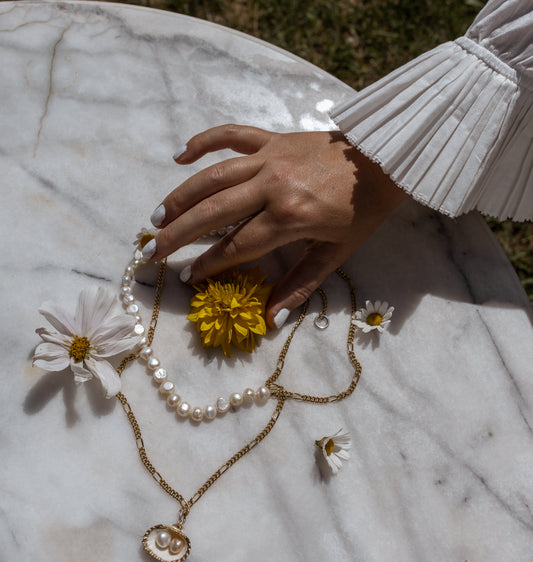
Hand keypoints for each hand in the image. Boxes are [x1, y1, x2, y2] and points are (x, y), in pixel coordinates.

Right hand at [146, 124, 406, 326]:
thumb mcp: (334, 254)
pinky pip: (232, 135)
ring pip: (213, 176)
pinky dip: (204, 141)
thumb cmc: (361, 212)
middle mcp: (272, 185)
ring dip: (181, 196)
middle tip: (153, 252)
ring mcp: (270, 158)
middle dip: (179, 235)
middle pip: (214, 212)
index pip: (237, 246)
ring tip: (157, 217)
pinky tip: (180, 155)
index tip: (187, 279)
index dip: (209, 265)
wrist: (384, 160)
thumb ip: (300, 286)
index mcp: (289, 217)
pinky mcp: (272, 139)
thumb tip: (271, 320)